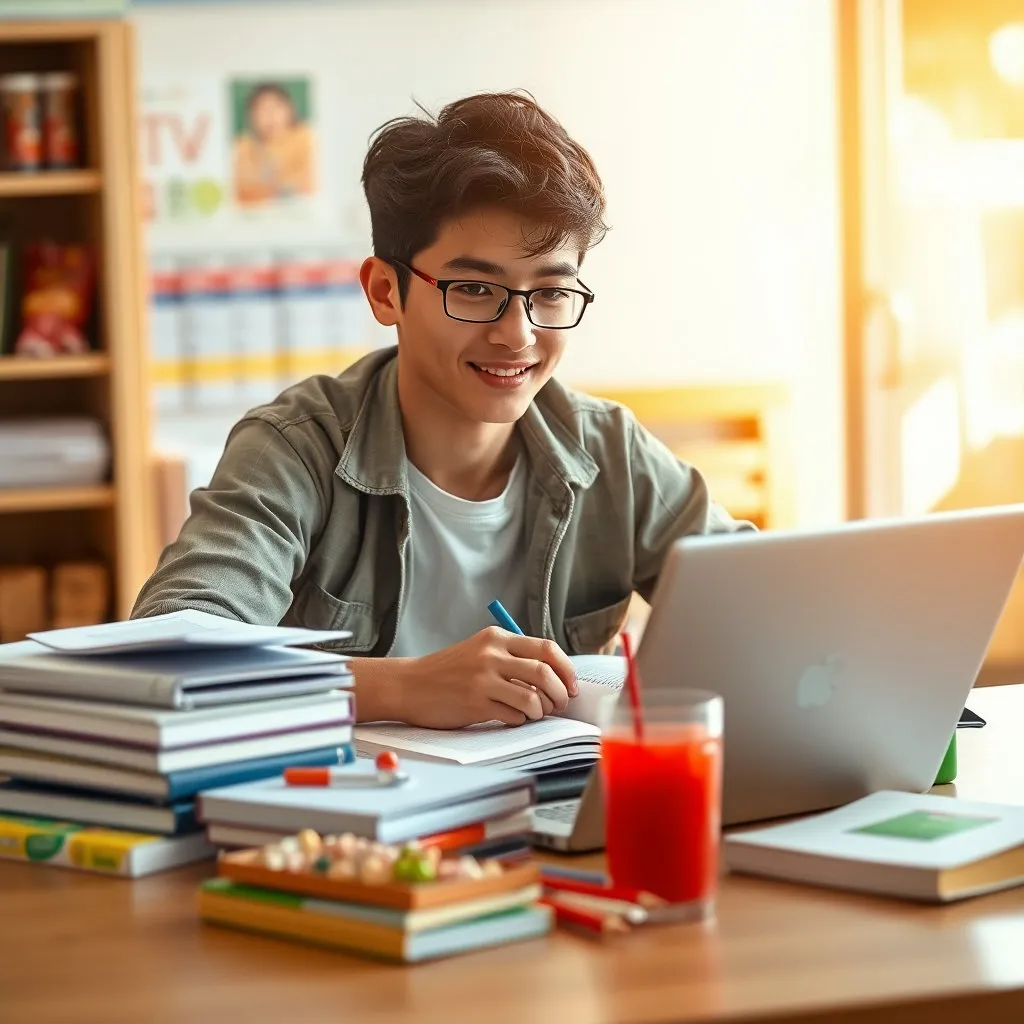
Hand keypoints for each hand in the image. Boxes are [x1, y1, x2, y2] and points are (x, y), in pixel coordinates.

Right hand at [393, 626, 577, 729]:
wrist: (409, 685)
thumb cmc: (448, 672)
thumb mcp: (480, 651)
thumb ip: (513, 657)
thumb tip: (556, 677)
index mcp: (497, 637)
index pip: (547, 648)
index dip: (566, 669)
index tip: (571, 685)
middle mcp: (492, 654)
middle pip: (545, 673)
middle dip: (560, 694)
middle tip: (559, 705)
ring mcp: (483, 679)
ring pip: (533, 699)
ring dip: (540, 711)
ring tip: (533, 713)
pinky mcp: (475, 703)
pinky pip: (515, 716)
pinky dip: (520, 721)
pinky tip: (509, 717)